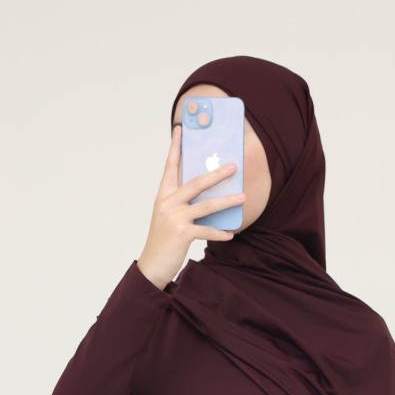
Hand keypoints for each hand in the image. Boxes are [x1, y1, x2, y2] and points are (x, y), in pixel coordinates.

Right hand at [136, 124, 244, 289]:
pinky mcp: (182, 234)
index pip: (170, 167)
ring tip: (242, 197)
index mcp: (163, 196)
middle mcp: (168, 203)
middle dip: (217, 174)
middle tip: (233, 166)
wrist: (152, 265)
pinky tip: (230, 234)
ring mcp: (175, 218)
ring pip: (206, 205)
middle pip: (196, 183)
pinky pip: (206, 230)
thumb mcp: (168, 217)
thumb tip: (204, 195)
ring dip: (227, 201)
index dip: (176, 148)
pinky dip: (219, 233)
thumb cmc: (163, 240)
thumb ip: (181, 203)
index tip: (181, 130)